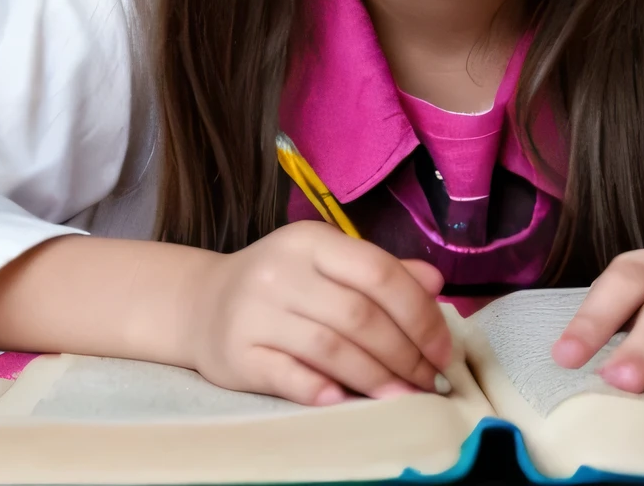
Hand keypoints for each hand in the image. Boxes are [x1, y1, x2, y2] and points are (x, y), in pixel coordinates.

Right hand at [181, 222, 454, 405]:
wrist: (200, 305)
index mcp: (312, 241)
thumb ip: (381, 273)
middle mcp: (280, 271)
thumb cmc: (280, 286)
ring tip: (404, 397)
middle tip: (430, 381)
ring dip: (375, 377)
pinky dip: (322, 390)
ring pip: (330, 348)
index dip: (419, 314)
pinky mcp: (236, 353)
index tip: (443, 349)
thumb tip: (436, 283)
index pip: (378, 272)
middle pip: (359, 315)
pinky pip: (288, 375)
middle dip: (404, 354)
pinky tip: (346, 402)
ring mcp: (255, 312)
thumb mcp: (328, 266)